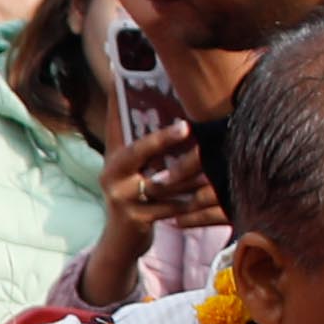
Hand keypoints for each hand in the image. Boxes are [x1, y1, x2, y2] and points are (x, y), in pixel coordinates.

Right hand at [80, 120, 218, 306]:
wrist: (120, 243)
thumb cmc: (134, 198)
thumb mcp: (132, 170)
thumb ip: (147, 146)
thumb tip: (180, 114)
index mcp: (113, 157)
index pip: (115, 123)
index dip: (121, 102)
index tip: (129, 80)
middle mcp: (111, 175)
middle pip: (136, 151)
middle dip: (161, 139)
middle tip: (186, 126)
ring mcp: (121, 198)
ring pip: (161, 181)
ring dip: (189, 172)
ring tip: (212, 158)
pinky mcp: (135, 218)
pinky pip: (170, 207)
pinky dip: (191, 199)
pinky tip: (211, 191)